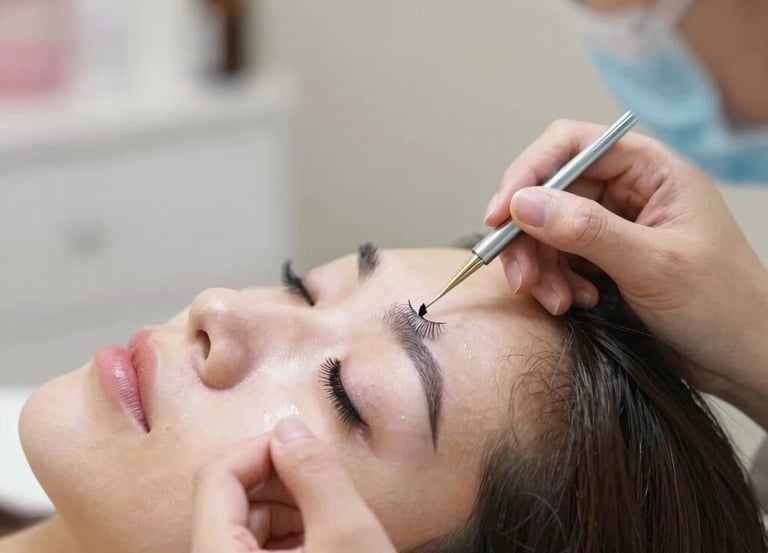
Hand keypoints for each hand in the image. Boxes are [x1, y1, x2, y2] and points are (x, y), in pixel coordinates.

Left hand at [190, 418, 396, 552]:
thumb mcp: (349, 536)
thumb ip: (317, 475)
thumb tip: (290, 428)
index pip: (215, 476)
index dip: (261, 449)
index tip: (304, 446)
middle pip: (229, 501)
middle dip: (281, 482)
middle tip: (326, 485)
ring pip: (245, 528)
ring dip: (290, 512)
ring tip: (332, 520)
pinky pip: (256, 552)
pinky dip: (291, 539)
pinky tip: (326, 543)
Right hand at [485, 119, 767, 425]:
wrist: (743, 362)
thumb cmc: (725, 308)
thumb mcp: (653, 266)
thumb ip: (587, 230)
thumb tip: (524, 204)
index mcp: (654, 171)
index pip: (574, 146)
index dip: (530, 173)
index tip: (501, 213)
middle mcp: (630, 192)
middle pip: (551, 192)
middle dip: (530, 236)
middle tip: (520, 276)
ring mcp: (615, 227)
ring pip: (548, 230)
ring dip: (541, 267)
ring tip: (557, 301)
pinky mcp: (604, 260)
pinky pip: (558, 260)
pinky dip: (554, 283)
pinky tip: (575, 304)